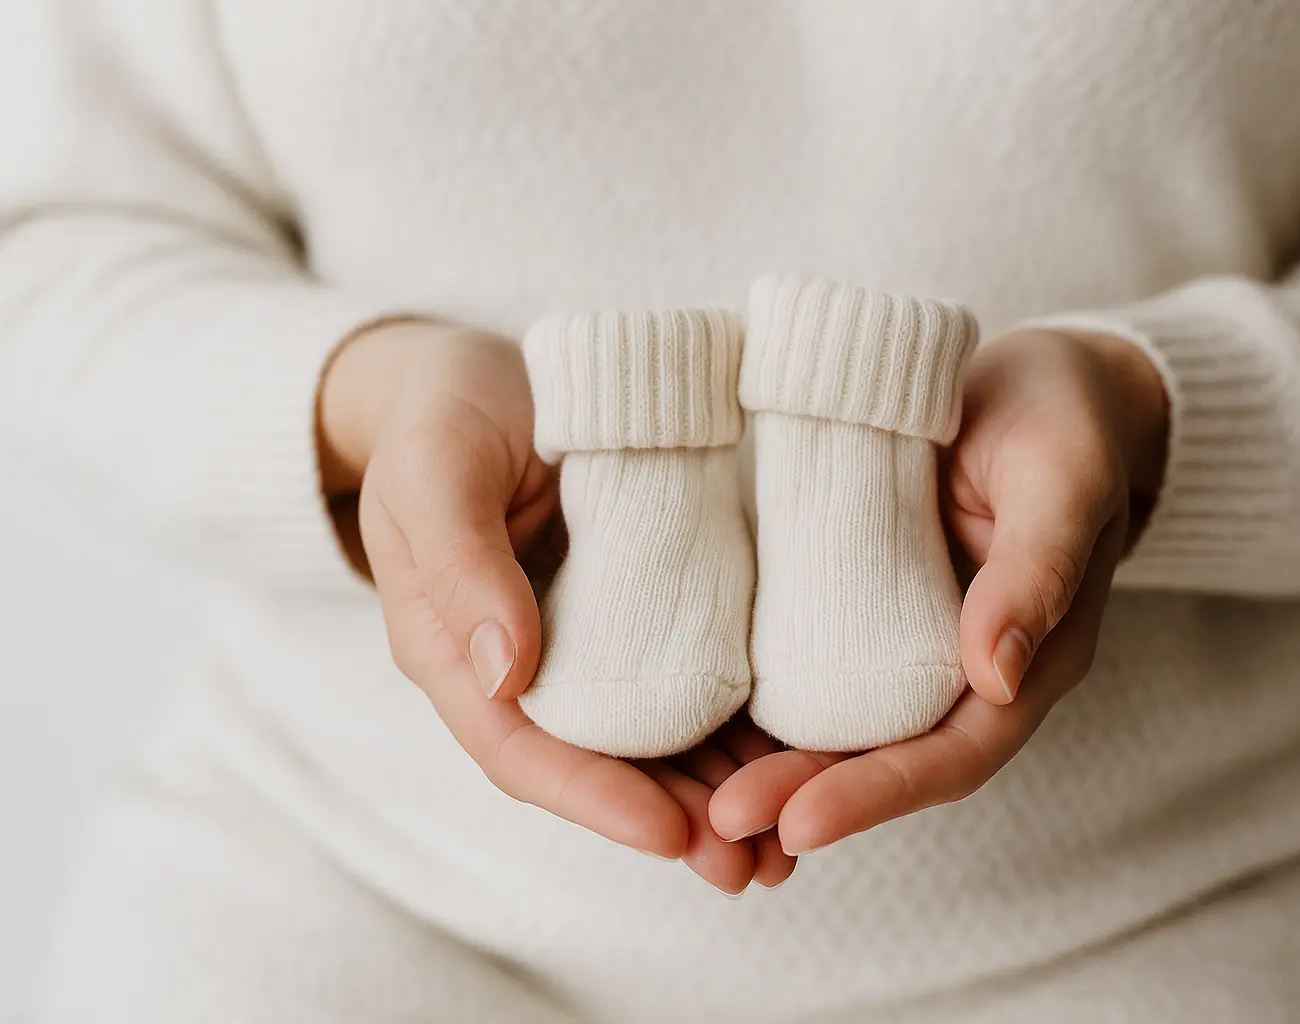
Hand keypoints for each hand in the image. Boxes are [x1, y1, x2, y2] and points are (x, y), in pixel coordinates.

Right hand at [319, 319, 792, 892]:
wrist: (472, 376)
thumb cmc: (439, 417)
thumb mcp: (435, 472)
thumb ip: (458, 564)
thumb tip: (504, 672)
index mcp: (453, 653)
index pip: (522, 750)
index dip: (592, 798)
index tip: (668, 833)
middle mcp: (523, 667)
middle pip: (597, 767)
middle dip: (675, 822)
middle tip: (753, 868)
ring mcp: (585, 644)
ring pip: (653, 740)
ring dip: (719, 793)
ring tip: (791, 842)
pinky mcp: (638, 611)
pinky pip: (688, 680)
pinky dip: (737, 723)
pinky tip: (799, 750)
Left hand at [709, 329, 1168, 854]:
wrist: (1042, 382)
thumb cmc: (1065, 420)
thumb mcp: (1064, 478)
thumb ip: (1038, 569)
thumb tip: (999, 676)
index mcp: (1030, 661)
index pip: (955, 754)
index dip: (879, 794)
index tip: (800, 824)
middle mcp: (968, 672)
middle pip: (887, 760)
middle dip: (806, 796)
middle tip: (723, 821)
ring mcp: (912, 644)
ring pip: (844, 730)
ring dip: (777, 769)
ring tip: (698, 803)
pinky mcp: (866, 607)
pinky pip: (815, 670)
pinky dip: (764, 707)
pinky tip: (702, 722)